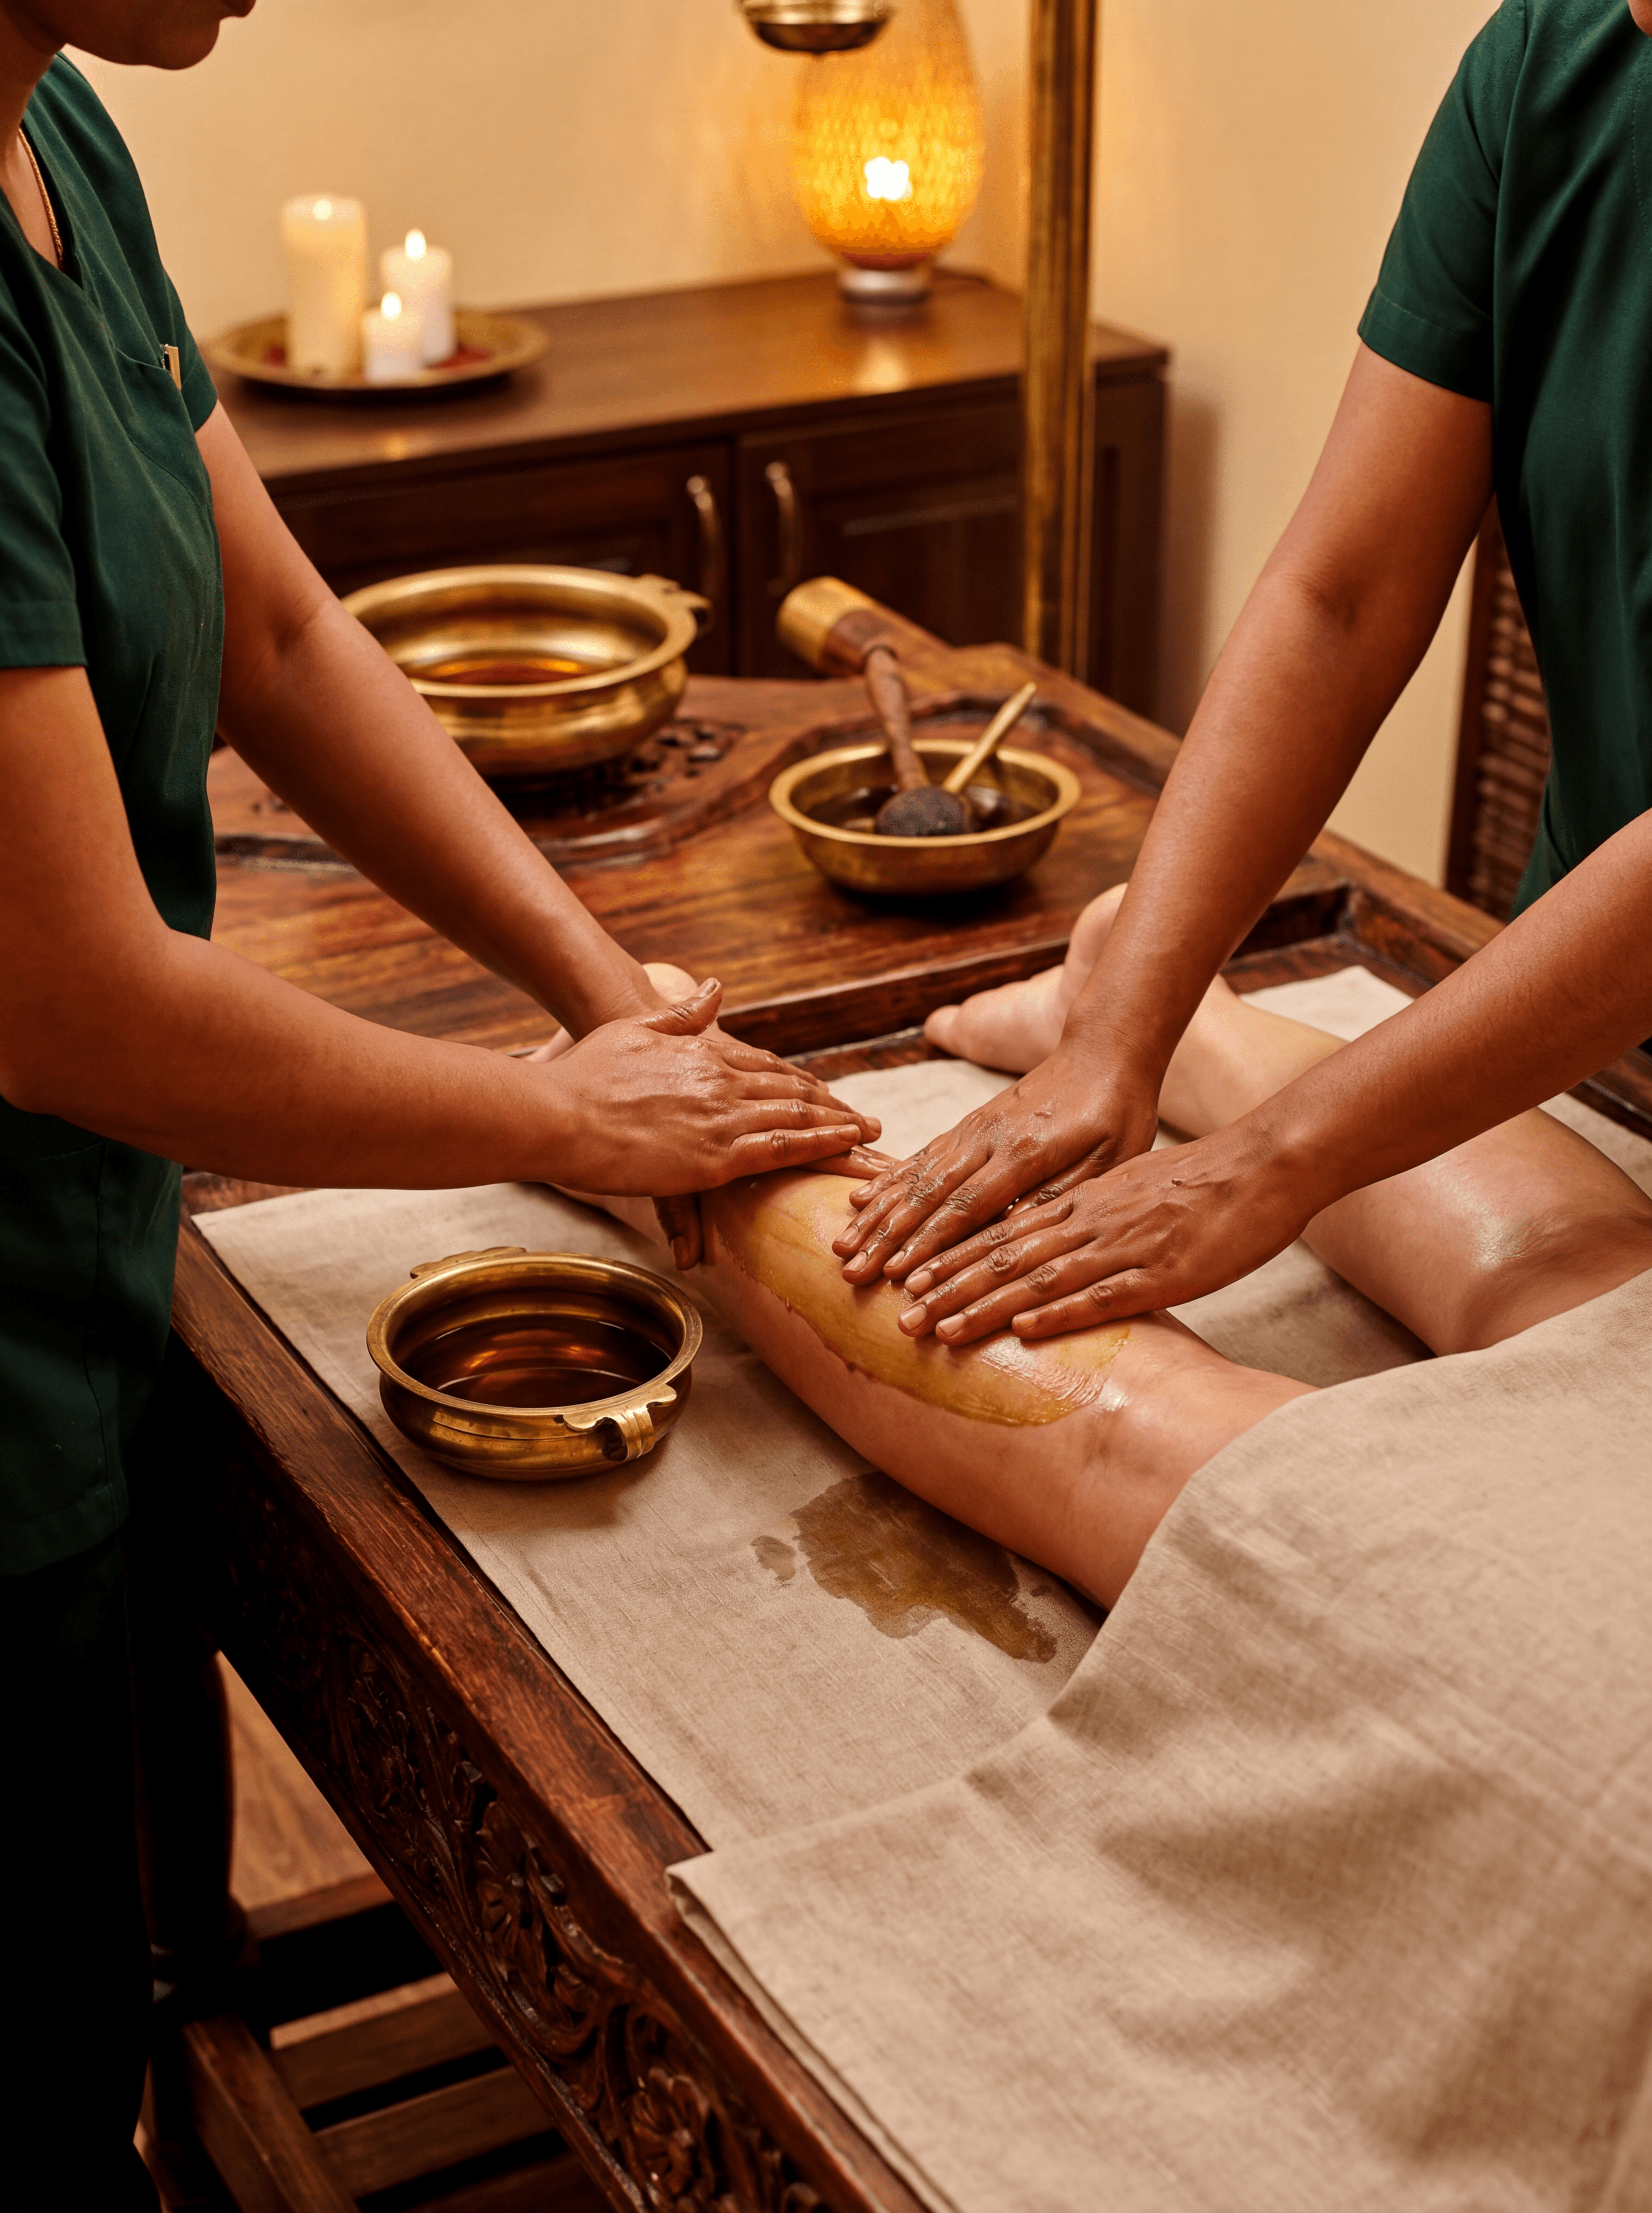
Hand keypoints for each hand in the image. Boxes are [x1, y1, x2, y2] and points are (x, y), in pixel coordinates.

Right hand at [547, 979, 880, 1255]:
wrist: (558, 1112)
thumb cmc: (586, 1073)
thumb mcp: (636, 1027)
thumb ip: (682, 1012)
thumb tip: (716, 987)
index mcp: (704, 1054)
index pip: (768, 1067)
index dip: (801, 1083)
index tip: (828, 1094)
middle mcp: (723, 1082)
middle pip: (793, 1093)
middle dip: (835, 1108)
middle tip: (871, 1122)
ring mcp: (723, 1119)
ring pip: (798, 1118)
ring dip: (840, 1127)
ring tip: (872, 1137)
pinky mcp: (716, 1157)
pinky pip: (783, 1150)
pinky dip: (821, 1147)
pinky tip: (846, 1149)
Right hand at [830, 1044, 1159, 1285]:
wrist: (1104, 1048)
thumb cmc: (1117, 1113)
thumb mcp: (1109, 1162)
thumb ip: (1061, 1198)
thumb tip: (1014, 1241)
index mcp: (1025, 1153)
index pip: (967, 1208)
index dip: (930, 1246)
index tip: (898, 1278)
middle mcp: (988, 1138)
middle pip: (928, 1195)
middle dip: (887, 1238)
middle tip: (852, 1273)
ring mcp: (973, 1128)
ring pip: (916, 1175)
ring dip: (877, 1214)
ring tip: (843, 1246)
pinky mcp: (969, 1122)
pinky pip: (921, 1154)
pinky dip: (889, 1179)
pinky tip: (862, 1198)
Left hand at [890, 1118, 1318, 1342]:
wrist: (1264, 1165)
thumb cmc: (1200, 1183)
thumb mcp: (1130, 1190)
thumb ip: (1089, 1216)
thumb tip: (1051, 1241)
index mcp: (1082, 1202)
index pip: (1001, 1233)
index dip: (950, 1258)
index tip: (908, 1282)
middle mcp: (1090, 1221)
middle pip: (1003, 1256)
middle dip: (947, 1288)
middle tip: (900, 1317)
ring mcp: (1123, 1246)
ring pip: (1038, 1277)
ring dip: (983, 1306)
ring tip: (937, 1329)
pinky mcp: (1161, 1272)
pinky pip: (1101, 1294)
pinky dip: (1058, 1313)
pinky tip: (1023, 1331)